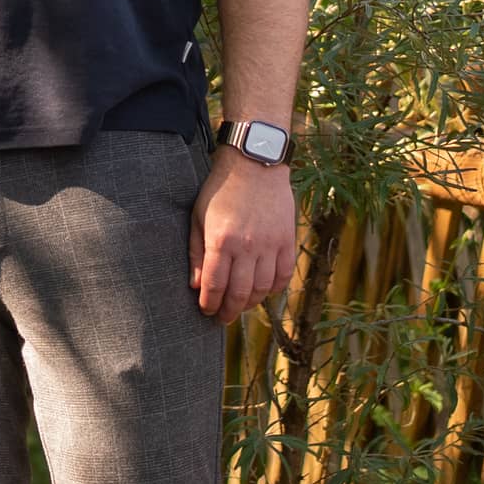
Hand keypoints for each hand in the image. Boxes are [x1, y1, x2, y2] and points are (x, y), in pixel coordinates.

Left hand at [189, 147, 297, 320]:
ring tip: (240, 305)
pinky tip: (263, 291)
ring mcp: (270, 245)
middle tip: (222, 318)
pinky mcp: (287, 241)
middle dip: (229, 311)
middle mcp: (247, 246)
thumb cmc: (219, 190)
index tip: (206, 312)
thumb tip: (196, 286)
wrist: (254, 164)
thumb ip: (196, 253)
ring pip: (263, 289)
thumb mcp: (198, 217)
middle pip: (240, 293)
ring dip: (251, 303)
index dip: (210, 304)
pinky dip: (274, 289)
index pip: (215, 285)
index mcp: (221, 240)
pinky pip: (284, 275)